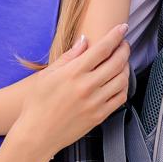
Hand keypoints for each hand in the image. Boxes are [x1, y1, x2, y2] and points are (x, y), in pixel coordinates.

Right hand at [11, 24, 131, 156]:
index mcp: (73, 73)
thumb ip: (68, 57)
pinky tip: (118, 81)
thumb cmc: (37, 104)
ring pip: (122, 79)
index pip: (101, 49)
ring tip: (121, 62)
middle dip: (124, 49)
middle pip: (116, 62)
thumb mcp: (47, 75)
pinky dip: (124, 86)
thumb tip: (83, 40)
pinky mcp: (99, 116)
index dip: (115, 35)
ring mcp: (95, 102)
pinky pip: (120, 98)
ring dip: (125, 67)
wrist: (37, 134)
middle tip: (123, 44)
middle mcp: (87, 86)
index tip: (122, 27)